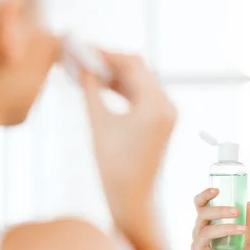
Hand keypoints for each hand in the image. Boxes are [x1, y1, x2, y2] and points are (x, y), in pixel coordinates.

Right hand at [82, 52, 176, 229]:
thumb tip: (82, 65)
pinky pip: (142, 96)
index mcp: (156, 104)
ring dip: (115, 76)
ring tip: (86, 71)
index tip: (84, 49)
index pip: (133, 64)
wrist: (133, 199)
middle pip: (138, 70)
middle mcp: (167, 105)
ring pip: (139, 82)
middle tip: (82, 58)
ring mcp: (167, 113)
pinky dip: (122, 90)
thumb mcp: (98, 123)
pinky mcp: (161, 121)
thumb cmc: (114, 166)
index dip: (107, 54)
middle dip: (110, 63)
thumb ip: (90, 90)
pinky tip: (100, 86)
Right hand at [191, 188, 249, 249]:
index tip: (217, 189)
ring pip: (207, 232)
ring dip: (227, 229)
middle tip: (236, 210)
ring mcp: (197, 247)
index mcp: (205, 224)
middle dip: (219, 210)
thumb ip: (244, 223)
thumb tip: (249, 204)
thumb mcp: (241, 240)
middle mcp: (198, 233)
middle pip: (202, 214)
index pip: (199, 205)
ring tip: (244, 230)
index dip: (205, 195)